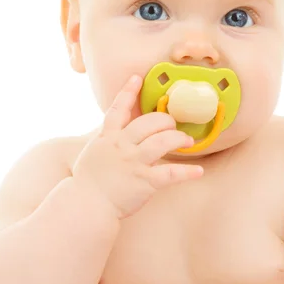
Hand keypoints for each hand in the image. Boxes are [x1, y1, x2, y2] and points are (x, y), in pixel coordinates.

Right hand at [72, 75, 203, 218]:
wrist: (85, 205)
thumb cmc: (90, 181)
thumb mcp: (94, 153)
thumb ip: (107, 139)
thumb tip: (117, 129)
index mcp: (107, 138)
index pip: (118, 109)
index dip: (128, 92)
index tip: (137, 78)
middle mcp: (121, 146)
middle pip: (148, 123)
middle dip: (165, 120)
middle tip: (173, 125)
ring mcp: (133, 163)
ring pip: (162, 142)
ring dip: (178, 138)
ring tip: (187, 141)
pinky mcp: (144, 181)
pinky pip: (170, 174)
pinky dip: (186, 173)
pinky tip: (198, 172)